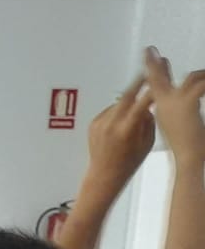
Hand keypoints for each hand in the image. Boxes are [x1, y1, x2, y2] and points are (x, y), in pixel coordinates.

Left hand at [85, 74, 156, 190]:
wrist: (104, 174)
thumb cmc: (127, 162)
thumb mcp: (146, 143)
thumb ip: (148, 122)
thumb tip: (147, 106)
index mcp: (127, 129)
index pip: (142, 103)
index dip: (150, 91)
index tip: (156, 82)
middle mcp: (111, 124)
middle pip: (126, 95)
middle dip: (137, 83)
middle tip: (145, 75)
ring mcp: (100, 123)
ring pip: (117, 104)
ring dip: (126, 103)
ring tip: (130, 117)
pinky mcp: (92, 124)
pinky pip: (108, 112)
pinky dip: (116, 113)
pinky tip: (118, 126)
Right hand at [145, 49, 204, 167]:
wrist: (189, 159)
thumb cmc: (187, 150)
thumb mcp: (175, 128)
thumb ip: (176, 112)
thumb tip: (182, 102)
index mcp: (161, 110)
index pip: (153, 85)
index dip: (151, 70)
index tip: (151, 58)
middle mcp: (163, 104)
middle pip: (157, 77)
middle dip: (154, 64)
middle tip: (151, 51)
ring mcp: (173, 102)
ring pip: (192, 78)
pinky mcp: (187, 101)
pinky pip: (202, 85)